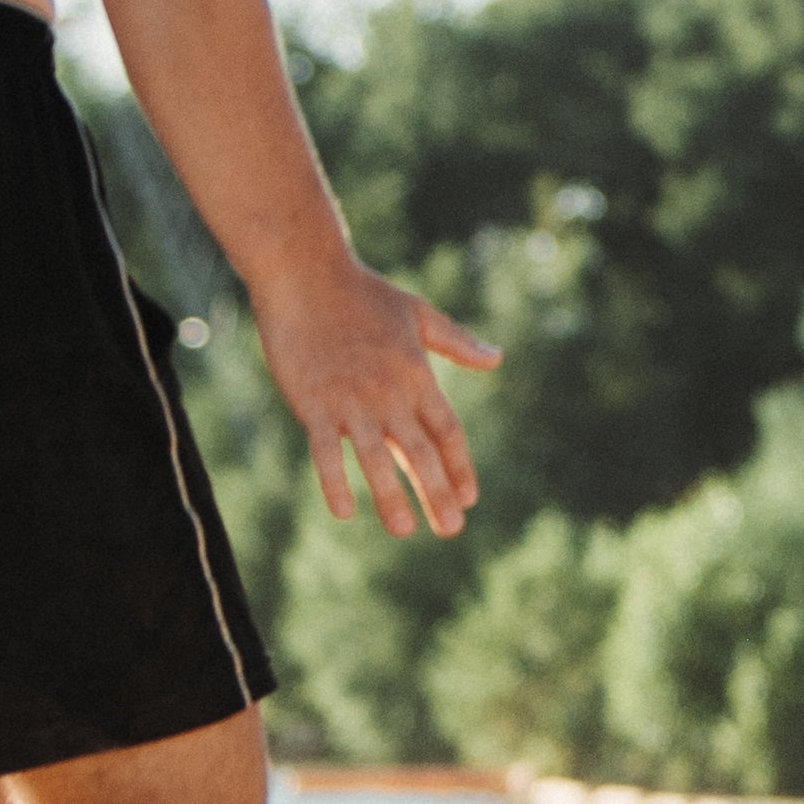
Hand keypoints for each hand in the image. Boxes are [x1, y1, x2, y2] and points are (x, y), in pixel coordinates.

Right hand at [250, 261, 498, 534]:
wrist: (306, 274)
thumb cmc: (364, 294)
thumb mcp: (419, 315)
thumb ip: (457, 343)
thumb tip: (497, 358)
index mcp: (418, 376)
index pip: (447, 432)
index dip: (460, 467)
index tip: (469, 498)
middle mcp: (389, 394)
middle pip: (420, 452)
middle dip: (437, 492)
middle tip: (451, 529)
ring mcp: (350, 401)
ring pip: (375, 458)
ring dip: (391, 496)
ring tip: (406, 529)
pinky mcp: (312, 403)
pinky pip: (324, 451)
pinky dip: (334, 481)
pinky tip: (344, 512)